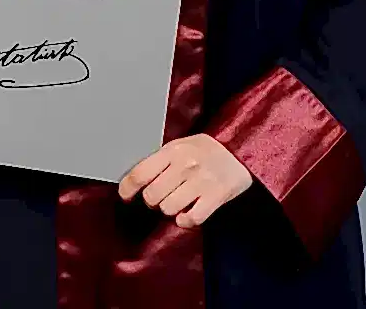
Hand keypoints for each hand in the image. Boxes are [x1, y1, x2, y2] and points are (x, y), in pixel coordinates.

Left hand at [118, 134, 252, 227]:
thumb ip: (160, 160)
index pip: (140, 173)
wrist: (240, 149)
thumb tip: (134, 180)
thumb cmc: (205, 150)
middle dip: (153, 199)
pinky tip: (189, 212)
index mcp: (172, 150)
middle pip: (152, 196)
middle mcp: (185, 165)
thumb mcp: (180, 145)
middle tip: (162, 195)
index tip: (125, 196)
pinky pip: (191, 219)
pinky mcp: (216, 196)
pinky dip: (186, 220)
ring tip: (179, 200)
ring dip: (171, 209)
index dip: (127, 188)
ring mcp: (201, 181)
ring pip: (169, 209)